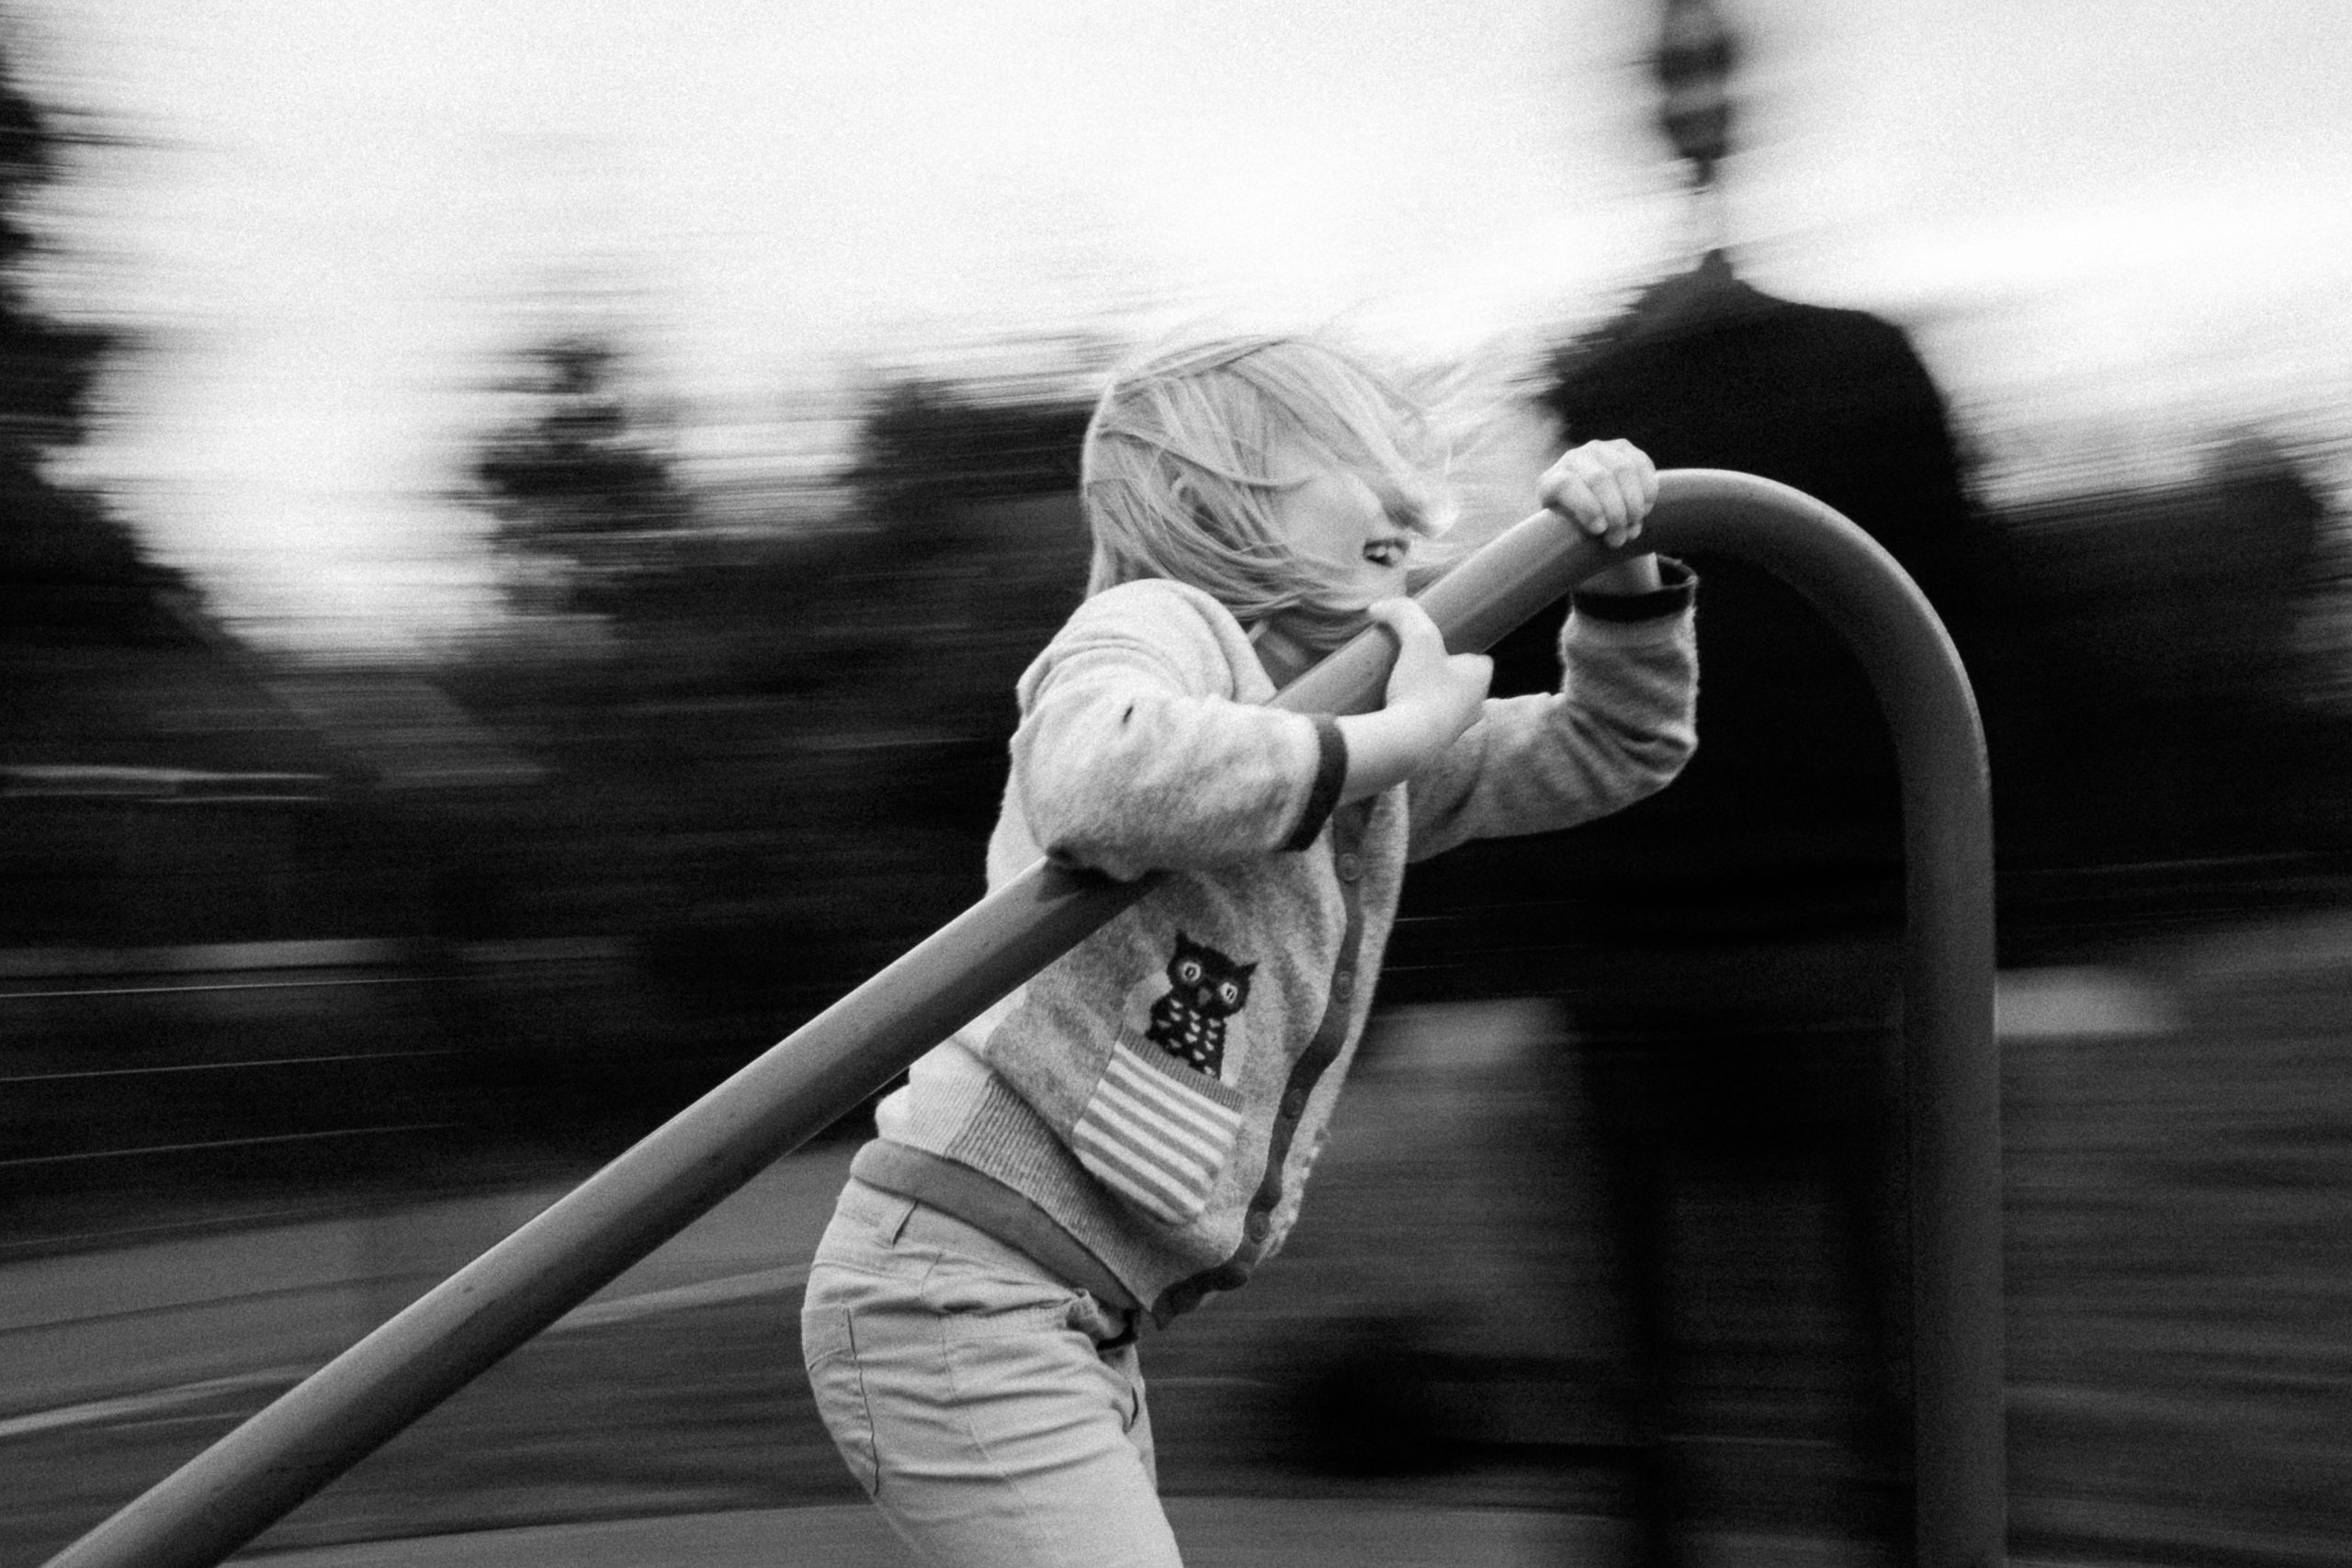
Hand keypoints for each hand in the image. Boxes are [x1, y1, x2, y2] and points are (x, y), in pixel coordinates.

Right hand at [1367, 597, 1490, 752]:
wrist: (1405, 744)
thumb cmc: (1420, 689)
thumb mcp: (1416, 638)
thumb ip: (1402, 613)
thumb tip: (1378, 606)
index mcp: (1481, 680)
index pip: (1477, 660)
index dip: (1455, 651)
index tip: (1432, 648)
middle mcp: (1475, 707)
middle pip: (1458, 682)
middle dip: (1439, 674)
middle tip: (1412, 667)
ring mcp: (1456, 729)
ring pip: (1445, 705)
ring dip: (1427, 696)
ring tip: (1399, 688)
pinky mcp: (1435, 747)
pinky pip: (1429, 726)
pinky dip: (1416, 717)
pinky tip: (1396, 711)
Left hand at [1539, 439, 1658, 549]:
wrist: (1589, 508)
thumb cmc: (1575, 528)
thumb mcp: (1565, 534)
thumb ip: (1574, 532)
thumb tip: (1601, 531)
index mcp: (1551, 481)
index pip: (1566, 485)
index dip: (1587, 508)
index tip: (1599, 530)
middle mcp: (1572, 458)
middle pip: (1599, 479)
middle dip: (1616, 513)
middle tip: (1621, 538)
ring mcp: (1598, 449)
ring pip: (1624, 470)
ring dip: (1634, 504)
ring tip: (1633, 528)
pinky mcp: (1623, 447)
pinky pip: (1642, 464)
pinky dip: (1648, 491)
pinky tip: (1644, 510)